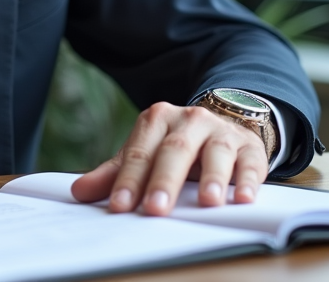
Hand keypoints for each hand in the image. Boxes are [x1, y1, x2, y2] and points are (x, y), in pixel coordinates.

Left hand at [71, 102, 266, 215]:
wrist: (220, 124)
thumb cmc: (175, 146)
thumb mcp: (144, 154)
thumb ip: (114, 173)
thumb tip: (79, 191)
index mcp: (156, 120)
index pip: (139, 153)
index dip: (128, 180)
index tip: (119, 206)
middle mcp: (188, 120)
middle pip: (174, 150)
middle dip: (164, 181)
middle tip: (155, 209)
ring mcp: (220, 130)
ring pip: (215, 151)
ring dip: (212, 177)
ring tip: (208, 202)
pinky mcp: (248, 146)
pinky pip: (249, 161)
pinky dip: (248, 179)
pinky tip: (243, 198)